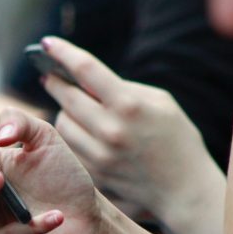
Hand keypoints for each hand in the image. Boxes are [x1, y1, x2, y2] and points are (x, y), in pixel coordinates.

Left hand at [41, 37, 222, 222]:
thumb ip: (124, 88)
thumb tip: (86, 79)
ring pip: (62, 124)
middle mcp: (110, 130)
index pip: (85, 69)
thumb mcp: (160, 102)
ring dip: (63, 111)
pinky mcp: (94, 174)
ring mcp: (100, 156)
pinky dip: (72, 136)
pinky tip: (79, 130)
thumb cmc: (177, 139)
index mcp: (129, 105)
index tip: (47, 43)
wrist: (185, 190)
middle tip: (49, 76)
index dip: (62, 52)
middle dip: (55, 83)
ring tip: (69, 105)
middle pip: (66, 97)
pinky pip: (69, 147)